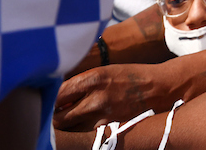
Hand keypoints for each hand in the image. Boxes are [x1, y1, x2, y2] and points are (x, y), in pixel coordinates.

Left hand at [53, 51, 205, 130]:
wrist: (159, 87)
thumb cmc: (130, 76)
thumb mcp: (105, 71)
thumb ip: (82, 83)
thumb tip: (59, 96)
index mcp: (92, 78)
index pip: (57, 93)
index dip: (48, 100)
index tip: (46, 100)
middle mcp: (95, 97)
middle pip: (59, 116)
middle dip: (53, 117)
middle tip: (52, 115)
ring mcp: (102, 114)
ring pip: (70, 129)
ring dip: (65, 126)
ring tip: (65, 122)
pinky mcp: (110, 126)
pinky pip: (85, 134)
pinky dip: (79, 132)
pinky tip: (81, 127)